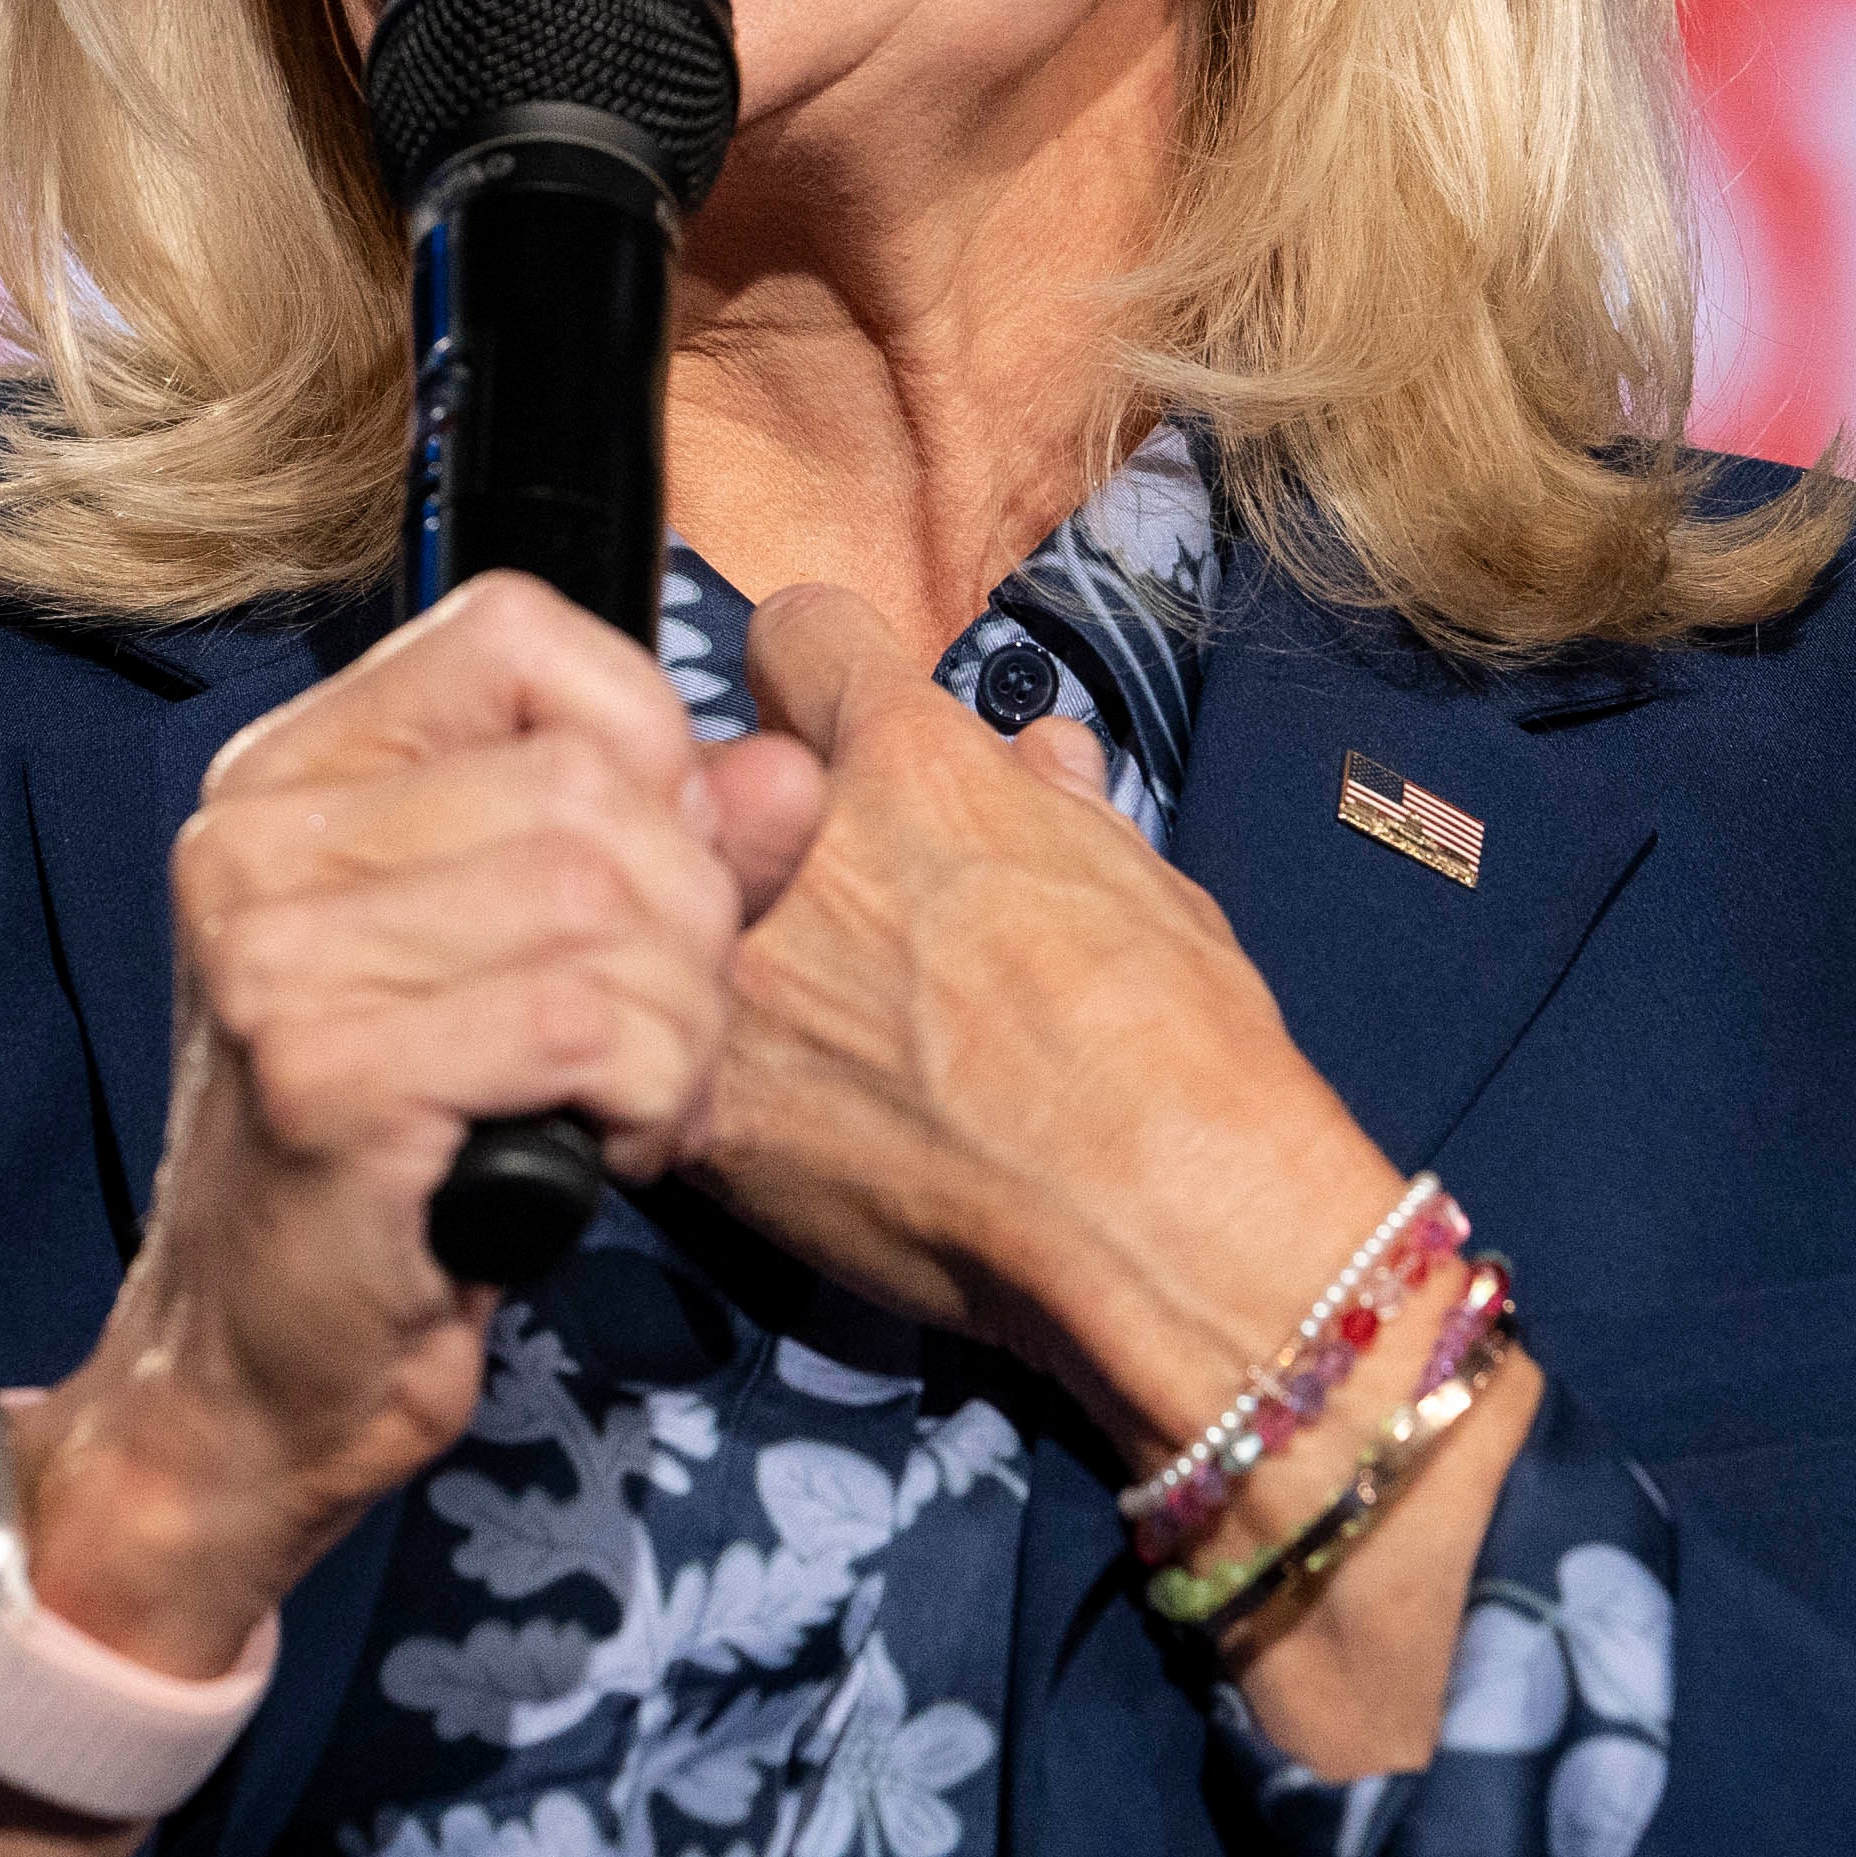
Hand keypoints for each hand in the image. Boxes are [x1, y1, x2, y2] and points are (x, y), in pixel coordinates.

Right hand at [21, 573, 742, 1673]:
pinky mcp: (324, 1073)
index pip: (516, 633)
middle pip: (592, 784)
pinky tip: (608, 1157)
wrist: (254, 1381)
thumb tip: (787, 769)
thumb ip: (662, 851)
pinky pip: (591, 1026)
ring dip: (683, 1028)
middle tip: (660, 1043)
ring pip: (609, 902)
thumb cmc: (403, 1166)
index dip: (640, 739)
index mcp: (290, 776)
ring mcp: (275, 953)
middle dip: (691, 925)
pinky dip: (653, 1099)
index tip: (655, 877)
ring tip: (633, 1106)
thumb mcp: (523, 968)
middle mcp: (256, 837)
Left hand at [697, 587, 1547, 1777]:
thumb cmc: (1183, 1047)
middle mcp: (799, 845)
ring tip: (814, 1028)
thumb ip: (1060, 808)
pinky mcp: (706, 1105)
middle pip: (715, 777)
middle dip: (758, 825)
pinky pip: (672, 1054)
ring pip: (675, 915)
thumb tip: (1039, 755)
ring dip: (730, 953)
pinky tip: (786, 1122)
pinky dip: (714, 1079)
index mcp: (911, 761)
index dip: (817, 682)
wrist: (1159, 1222)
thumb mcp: (1146, 884)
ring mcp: (739, 976)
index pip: (798, 633)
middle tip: (825, 905)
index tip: (830, 734)